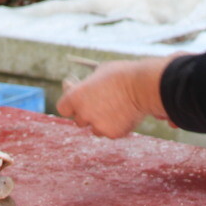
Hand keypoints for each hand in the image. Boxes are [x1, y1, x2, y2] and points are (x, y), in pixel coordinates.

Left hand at [56, 56, 177, 137]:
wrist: (143, 86)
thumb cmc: (121, 74)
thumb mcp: (99, 71)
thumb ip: (89, 84)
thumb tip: (84, 86)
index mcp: (75, 96)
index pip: (63, 108)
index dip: (70, 104)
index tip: (77, 97)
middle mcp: (84, 114)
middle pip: (79, 120)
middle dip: (86, 113)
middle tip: (97, 104)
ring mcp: (99, 126)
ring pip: (96, 129)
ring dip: (100, 122)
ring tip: (114, 109)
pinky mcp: (114, 133)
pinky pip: (111, 132)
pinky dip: (116, 125)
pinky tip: (125, 114)